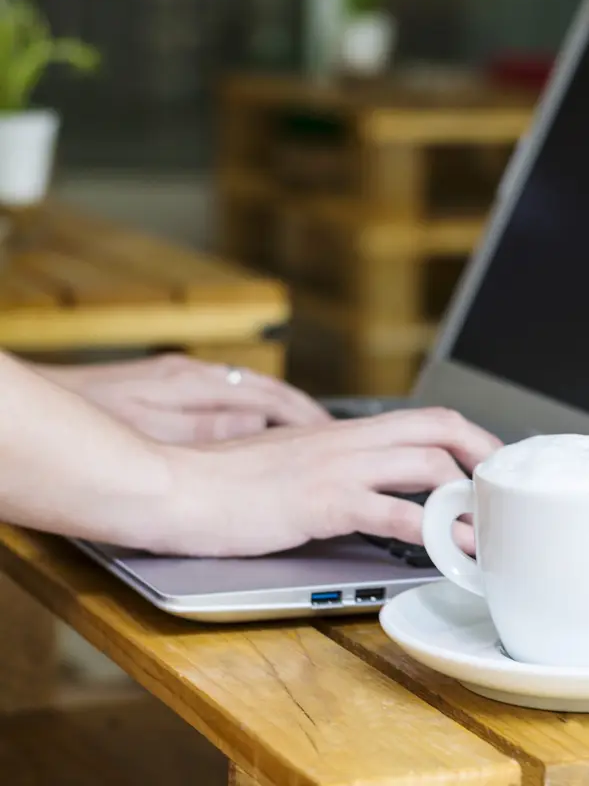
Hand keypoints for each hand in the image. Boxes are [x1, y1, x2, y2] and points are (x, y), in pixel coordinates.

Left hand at [34, 354, 330, 443]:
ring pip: (249, 392)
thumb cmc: (88, 418)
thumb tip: (258, 422)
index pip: (269, 396)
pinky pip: (230, 398)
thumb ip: (207, 428)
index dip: (306, 416)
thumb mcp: (152, 430)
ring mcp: (182, 379)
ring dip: (282, 413)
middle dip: (303, 412)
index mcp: (194, 382)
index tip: (333, 434)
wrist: (27, 408)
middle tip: (335, 435)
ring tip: (309, 436)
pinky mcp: (167, 388)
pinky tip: (260, 433)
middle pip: (266, 389)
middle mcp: (193, 374)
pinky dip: (255, 415)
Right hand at [158, 406, 502, 557]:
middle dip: (484, 457)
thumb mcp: (287, 464)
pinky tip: (449, 552)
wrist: (172, 487)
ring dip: (466, 500)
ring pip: (428, 466)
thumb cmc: (221, 483)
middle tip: (505, 492)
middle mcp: (348, 441)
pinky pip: (393, 513)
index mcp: (342, 432)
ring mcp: (339, 469)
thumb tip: (357, 486)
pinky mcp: (323, 502)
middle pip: (441, 428)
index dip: (468, 437)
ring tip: (486, 531)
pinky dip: (430, 533)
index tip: (489, 463)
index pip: (424, 418)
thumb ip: (327, 468)